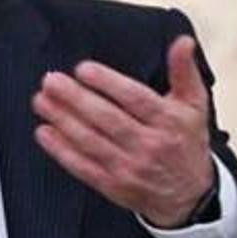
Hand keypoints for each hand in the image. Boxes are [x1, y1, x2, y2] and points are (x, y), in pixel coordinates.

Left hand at [32, 35, 213, 227]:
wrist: (189, 195)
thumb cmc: (186, 142)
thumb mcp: (194, 105)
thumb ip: (184, 71)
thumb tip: (183, 42)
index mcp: (169, 121)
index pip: (136, 99)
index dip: (108, 83)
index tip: (84, 70)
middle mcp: (149, 145)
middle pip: (108, 119)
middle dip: (76, 98)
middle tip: (52, 81)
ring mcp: (130, 168)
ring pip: (91, 141)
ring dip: (63, 120)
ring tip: (42, 101)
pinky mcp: (113, 185)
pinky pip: (83, 166)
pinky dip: (61, 150)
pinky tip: (44, 133)